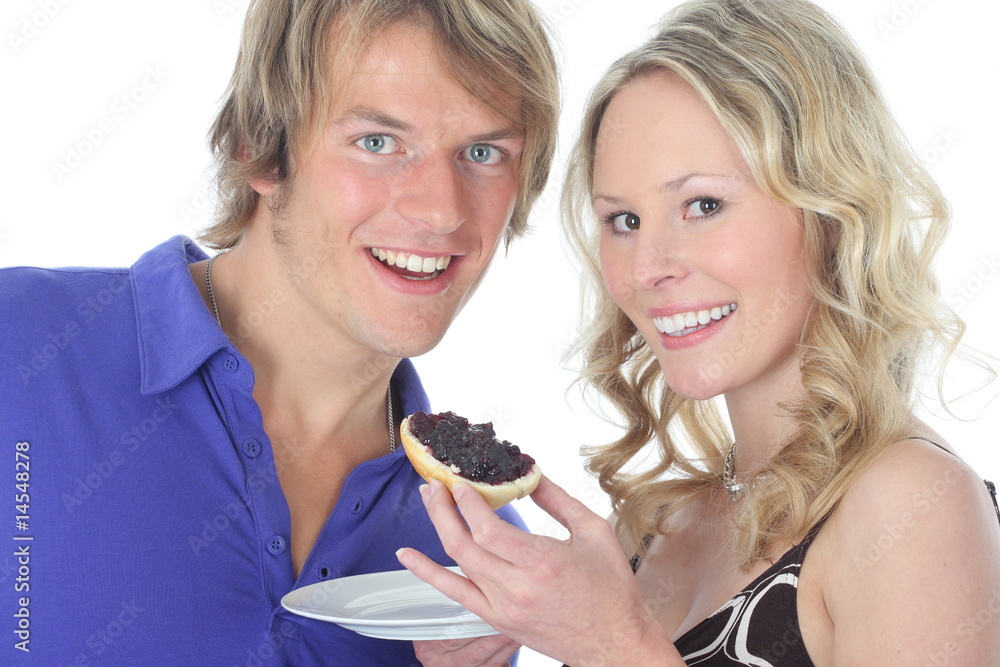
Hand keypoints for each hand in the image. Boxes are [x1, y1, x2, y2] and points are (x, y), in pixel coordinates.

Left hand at [396, 476, 681, 665]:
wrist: (615, 644)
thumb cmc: (611, 588)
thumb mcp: (594, 532)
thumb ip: (558, 500)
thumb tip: (530, 472)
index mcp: (542, 562)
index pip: (488, 528)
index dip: (467, 502)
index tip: (459, 480)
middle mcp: (517, 587)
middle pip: (463, 543)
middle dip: (443, 508)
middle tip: (435, 484)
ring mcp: (503, 607)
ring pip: (457, 564)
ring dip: (438, 529)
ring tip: (429, 501)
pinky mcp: (498, 620)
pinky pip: (455, 593)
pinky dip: (428, 574)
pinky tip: (408, 555)